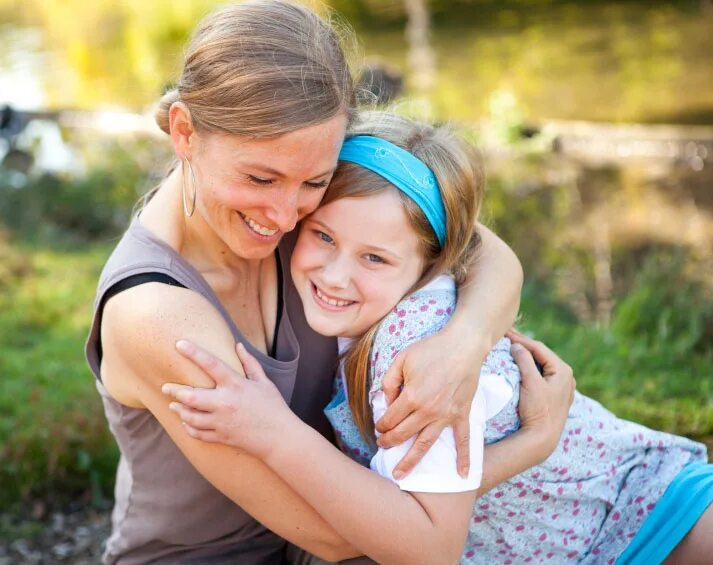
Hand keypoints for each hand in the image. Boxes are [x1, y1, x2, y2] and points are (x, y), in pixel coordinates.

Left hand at [161, 340, 293, 458]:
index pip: (211, 364)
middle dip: (175, 391)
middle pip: (191, 396)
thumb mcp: (264, 382)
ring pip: (190, 417)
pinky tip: (186, 422)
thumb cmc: (274, 407)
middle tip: (165, 387)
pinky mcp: (221, 437)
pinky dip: (189, 428)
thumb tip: (238, 345)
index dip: (194, 353)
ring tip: (173, 405)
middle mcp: (225, 403)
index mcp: (236, 385)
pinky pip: (198, 433)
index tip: (179, 344)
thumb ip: (250, 363)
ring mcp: (221, 422)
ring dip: (179, 410)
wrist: (279, 438)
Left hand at [375, 329, 486, 479]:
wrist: (463, 345)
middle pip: (403, 434)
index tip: (378, 426)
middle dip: (389, 442)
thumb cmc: (431, 349)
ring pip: (425, 444)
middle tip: (382, 446)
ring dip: (411, 461)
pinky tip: (462, 475)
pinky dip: (464, 459)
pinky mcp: (461, 414)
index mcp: (411, 397)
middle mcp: (427, 411)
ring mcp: (446, 415)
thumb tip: (386, 402)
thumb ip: (389, 381)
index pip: (390, 419)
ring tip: (400, 475)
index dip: (381, 425)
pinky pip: (463, 440)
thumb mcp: (401, 359)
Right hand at [507, 329, 575, 459]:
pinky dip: (530, 367)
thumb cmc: (538, 410)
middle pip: (541, 355)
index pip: (539, 348)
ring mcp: (561, 386)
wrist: (542, 438)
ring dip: (527, 356)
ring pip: (541, 364)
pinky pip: (542, 375)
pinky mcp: (555, 395)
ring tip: (512, 347)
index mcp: (563, 370)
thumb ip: (525, 361)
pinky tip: (521, 365)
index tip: (505, 333)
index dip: (521, 340)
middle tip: (507, 337)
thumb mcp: (531, 382)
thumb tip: (516, 345)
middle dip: (524, 346)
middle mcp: (566, 376)